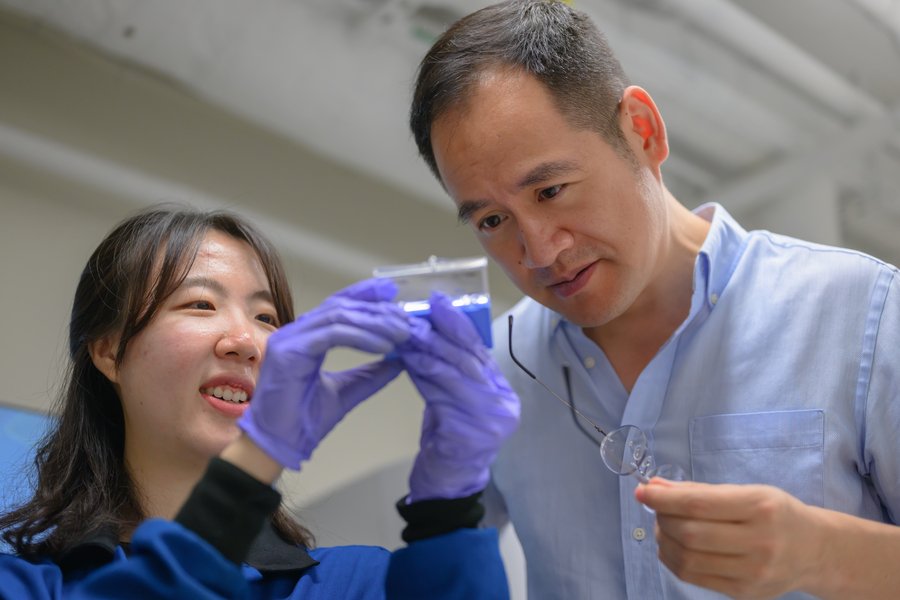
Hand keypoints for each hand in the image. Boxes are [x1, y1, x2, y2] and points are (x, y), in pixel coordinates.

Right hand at [238, 278, 410, 469]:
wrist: (279, 447)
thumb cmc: (304, 422)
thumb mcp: (348, 391)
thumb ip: (372, 374)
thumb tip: (401, 359)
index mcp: (306, 337)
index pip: (338, 304)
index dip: (365, 294)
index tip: (393, 292)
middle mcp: (296, 332)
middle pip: (341, 306)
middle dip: (377, 309)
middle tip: (407, 319)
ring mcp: (289, 339)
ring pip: (338, 317)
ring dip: (374, 323)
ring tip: (402, 333)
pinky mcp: (289, 352)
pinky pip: (332, 335)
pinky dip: (361, 337)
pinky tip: (384, 346)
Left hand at [397, 292, 519, 501]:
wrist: (448, 485)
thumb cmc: (449, 438)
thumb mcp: (455, 398)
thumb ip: (453, 369)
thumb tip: (429, 328)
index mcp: (503, 391)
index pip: (479, 349)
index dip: (458, 322)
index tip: (437, 299)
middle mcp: (503, 405)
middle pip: (466, 358)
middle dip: (436, 332)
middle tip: (413, 314)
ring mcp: (490, 421)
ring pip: (451, 373)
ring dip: (423, 350)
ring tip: (402, 334)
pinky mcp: (469, 435)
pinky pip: (439, 396)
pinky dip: (419, 376)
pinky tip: (404, 362)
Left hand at [636, 480, 823, 599]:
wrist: (814, 551)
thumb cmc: (776, 514)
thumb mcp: (747, 492)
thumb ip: (700, 491)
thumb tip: (656, 488)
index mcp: (760, 507)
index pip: (698, 504)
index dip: (664, 499)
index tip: (643, 491)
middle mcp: (759, 542)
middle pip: (690, 533)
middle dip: (662, 518)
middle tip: (656, 508)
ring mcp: (752, 572)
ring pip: (688, 558)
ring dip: (664, 540)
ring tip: (663, 527)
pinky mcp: (744, 592)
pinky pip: (694, 577)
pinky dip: (673, 560)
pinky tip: (672, 547)